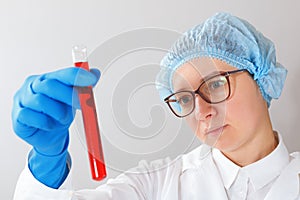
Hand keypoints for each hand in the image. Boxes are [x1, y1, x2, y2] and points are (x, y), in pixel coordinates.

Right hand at [12, 67, 100, 187]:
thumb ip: (83, 87)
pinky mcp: (17, 116)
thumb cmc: (59, 115)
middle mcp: (33, 86)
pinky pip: (31, 116)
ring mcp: (22, 99)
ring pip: (41, 102)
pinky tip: (49, 125)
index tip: (91, 80)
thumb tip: (95, 73)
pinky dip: (45, 123)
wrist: (49, 136)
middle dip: (69, 96)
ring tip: (63, 119)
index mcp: (48, 78)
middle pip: (50, 85)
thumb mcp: (74, 101)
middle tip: (82, 106)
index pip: (62, 73)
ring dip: (58, 113)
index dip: (77, 76)